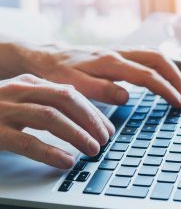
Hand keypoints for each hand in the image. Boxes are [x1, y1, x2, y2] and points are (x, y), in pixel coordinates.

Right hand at [0, 74, 114, 168]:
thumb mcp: (26, 100)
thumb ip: (50, 103)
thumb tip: (84, 118)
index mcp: (32, 82)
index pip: (71, 94)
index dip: (93, 112)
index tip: (107, 128)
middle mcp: (21, 90)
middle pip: (66, 100)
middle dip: (90, 120)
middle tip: (105, 139)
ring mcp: (6, 108)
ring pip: (51, 118)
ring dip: (77, 135)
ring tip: (93, 150)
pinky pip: (27, 141)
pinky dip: (51, 152)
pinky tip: (66, 161)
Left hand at [22, 45, 180, 106]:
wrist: (49, 57)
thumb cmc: (60, 73)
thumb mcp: (75, 86)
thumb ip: (102, 90)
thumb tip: (127, 97)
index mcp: (110, 63)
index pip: (148, 75)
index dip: (166, 89)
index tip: (179, 103)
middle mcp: (118, 53)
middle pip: (157, 59)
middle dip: (175, 77)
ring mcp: (119, 51)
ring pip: (154, 54)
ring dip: (170, 70)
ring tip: (179, 87)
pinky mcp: (117, 53)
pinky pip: (145, 55)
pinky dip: (159, 65)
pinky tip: (161, 75)